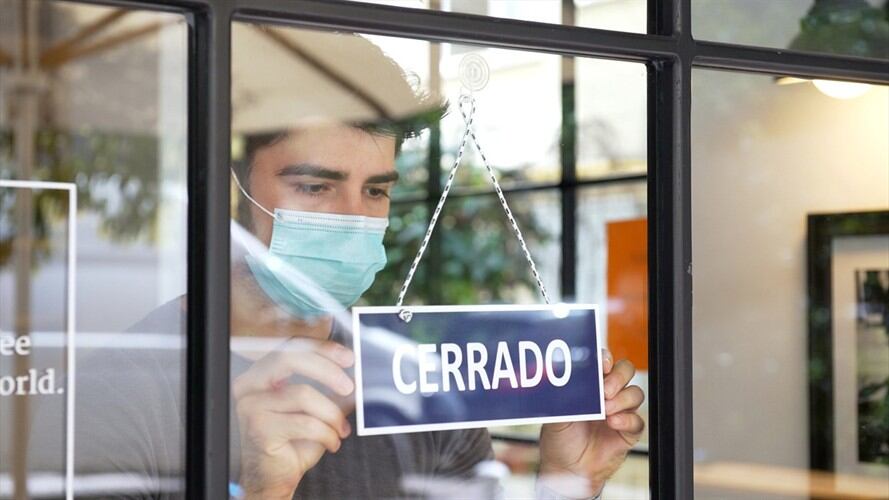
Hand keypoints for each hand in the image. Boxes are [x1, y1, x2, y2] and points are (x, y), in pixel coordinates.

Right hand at [233, 338, 355, 499]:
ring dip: (331, 414)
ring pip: (303, 394)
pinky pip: (305, 423)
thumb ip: (331, 388)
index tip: (348, 358)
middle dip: (326, 370)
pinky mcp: (259, 429)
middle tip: (349, 387)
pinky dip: (327, 433)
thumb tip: (355, 372)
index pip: (291, 347)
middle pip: (290, 359)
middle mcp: (249, 386)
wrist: (274, 478)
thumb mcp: (317, 409)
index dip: (322, 348)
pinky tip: (332, 442)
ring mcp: (251, 406)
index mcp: (260, 374)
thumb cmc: (293, 442)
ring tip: (341, 429)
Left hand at [538, 349, 644, 497]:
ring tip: (605, 410)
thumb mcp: (555, 415)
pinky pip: (637, 420)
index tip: (602, 365)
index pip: (604, 362)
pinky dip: (627, 419)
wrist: (566, 469)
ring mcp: (619, 412)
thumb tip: (567, 380)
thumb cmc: (560, 440)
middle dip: (618, 377)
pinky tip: (613, 423)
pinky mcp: (628, 432)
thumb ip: (564, 398)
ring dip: (622, 399)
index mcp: (590, 385)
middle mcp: (607, 395)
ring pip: (635, 393)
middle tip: (606, 390)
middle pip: (626, 371)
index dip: (606, 359)